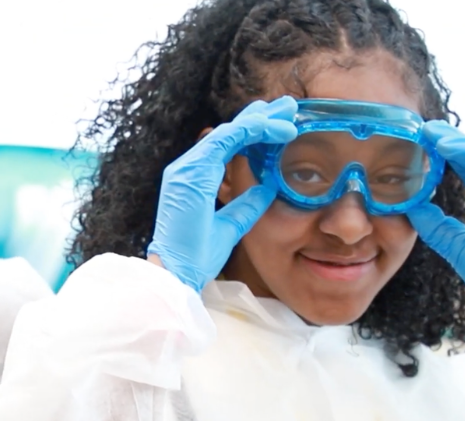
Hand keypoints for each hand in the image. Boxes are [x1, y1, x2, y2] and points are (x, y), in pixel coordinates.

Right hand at [146, 97, 297, 291]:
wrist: (176, 272)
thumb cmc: (196, 256)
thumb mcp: (230, 226)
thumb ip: (245, 206)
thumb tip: (267, 189)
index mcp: (193, 179)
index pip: (226, 146)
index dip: (253, 132)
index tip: (279, 125)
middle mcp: (187, 168)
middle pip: (228, 133)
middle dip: (259, 116)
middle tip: (288, 106)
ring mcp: (187, 168)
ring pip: (229, 131)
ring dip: (261, 120)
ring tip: (288, 112)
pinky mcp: (192, 171)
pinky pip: (227, 140)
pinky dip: (252, 131)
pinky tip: (275, 128)